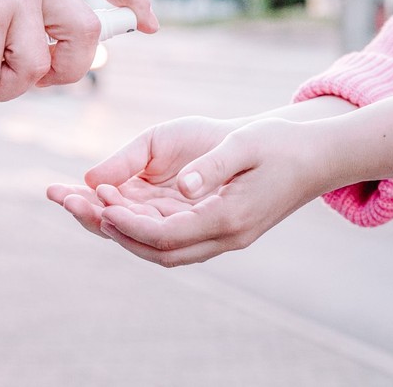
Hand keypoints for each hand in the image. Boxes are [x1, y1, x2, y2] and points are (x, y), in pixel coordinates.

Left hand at [64, 118, 334, 266]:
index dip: (126, 223)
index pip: (165, 235)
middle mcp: (225, 237)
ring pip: (163, 249)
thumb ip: (212, 166)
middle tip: (72, 205)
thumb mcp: (245, 143)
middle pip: (157, 250)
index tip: (96, 204)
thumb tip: (182, 188)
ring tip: (85, 206)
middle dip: (112, 230)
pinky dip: (143, 225)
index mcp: (230, 219)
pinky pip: (174, 237)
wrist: (320, 155)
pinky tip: (120, 204)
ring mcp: (225, 237)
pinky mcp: (222, 228)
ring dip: (124, 231)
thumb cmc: (282, 143)